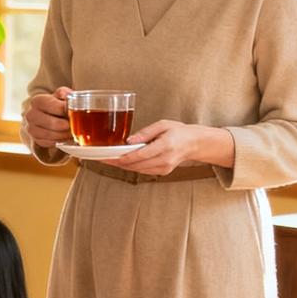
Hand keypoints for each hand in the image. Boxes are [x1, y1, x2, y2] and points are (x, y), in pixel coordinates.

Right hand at [22, 87, 71, 147]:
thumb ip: (64, 93)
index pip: (55, 107)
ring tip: (73, 131)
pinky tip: (66, 136)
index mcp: (37, 101)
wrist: (42, 115)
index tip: (75, 112)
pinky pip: (49, 142)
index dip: (67, 110)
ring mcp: (31, 128)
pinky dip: (60, 140)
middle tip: (75, 125)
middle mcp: (31, 115)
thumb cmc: (54, 104)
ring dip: (64, 134)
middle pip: (52, 123)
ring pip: (51, 134)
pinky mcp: (35, 139)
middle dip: (66, 125)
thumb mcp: (58, 95)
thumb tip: (68, 95)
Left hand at [116, 121, 232, 175]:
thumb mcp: (163, 125)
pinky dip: (131, 166)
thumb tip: (129, 140)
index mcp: (165, 146)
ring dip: (121, 165)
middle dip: (116, 162)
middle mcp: (164, 159)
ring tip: (107, 160)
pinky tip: (122, 162)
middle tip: (101, 158)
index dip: (121, 157)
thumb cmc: (179, 131)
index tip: (107, 156)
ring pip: (137, 169)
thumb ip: (145, 133)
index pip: (139, 155)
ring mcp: (164, 168)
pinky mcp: (162, 172)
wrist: (195, 144)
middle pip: (135, 164)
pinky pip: (142, 171)